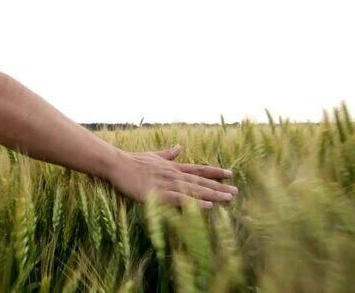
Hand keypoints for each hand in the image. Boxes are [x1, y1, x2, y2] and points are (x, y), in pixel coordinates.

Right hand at [107, 145, 237, 208]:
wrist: (117, 163)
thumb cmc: (133, 161)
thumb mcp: (154, 155)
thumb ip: (168, 153)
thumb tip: (179, 146)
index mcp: (173, 167)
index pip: (199, 169)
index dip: (215, 172)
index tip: (230, 174)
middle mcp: (174, 174)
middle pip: (201, 182)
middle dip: (219, 187)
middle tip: (236, 192)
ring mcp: (167, 184)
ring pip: (194, 190)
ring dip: (212, 195)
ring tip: (228, 199)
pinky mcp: (158, 194)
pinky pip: (180, 200)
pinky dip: (195, 203)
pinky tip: (207, 207)